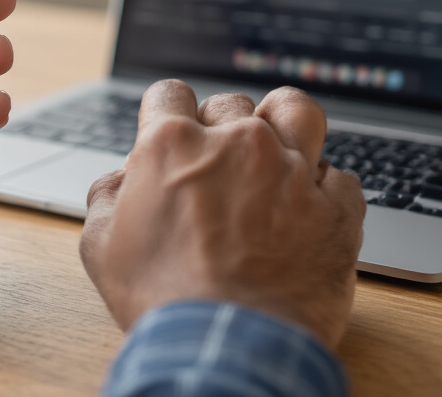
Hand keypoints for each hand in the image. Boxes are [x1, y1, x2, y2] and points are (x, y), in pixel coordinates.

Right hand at [80, 80, 364, 346]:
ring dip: (284, 124)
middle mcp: (236, 143)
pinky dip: (326, 189)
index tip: (171, 137)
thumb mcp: (102, 246)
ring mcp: (292, 170)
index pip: (169, 93)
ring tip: (279, 149)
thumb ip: (108, 196)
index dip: (166, 115)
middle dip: (220, 129)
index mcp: (174, 145)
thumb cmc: (163, 300)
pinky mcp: (336, 207)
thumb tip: (123, 180)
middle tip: (217, 168)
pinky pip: (339, 176)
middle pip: (230, 103)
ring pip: (297, 111)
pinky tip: (311, 209)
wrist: (228, 348)